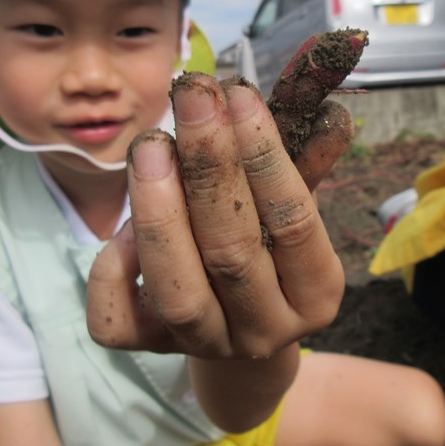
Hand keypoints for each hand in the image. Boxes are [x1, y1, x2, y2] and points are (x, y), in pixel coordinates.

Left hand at [87, 74, 349, 358]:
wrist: (241, 321)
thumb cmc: (270, 246)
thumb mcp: (292, 201)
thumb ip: (306, 159)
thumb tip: (331, 109)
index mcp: (315, 293)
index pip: (293, 221)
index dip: (265, 155)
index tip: (239, 95)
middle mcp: (263, 329)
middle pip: (232, 252)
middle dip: (209, 166)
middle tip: (191, 96)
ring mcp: (206, 345)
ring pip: (176, 292)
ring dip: (158, 208)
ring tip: (151, 142)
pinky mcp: (151, 350)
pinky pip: (117, 322)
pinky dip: (113, 268)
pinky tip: (122, 222)